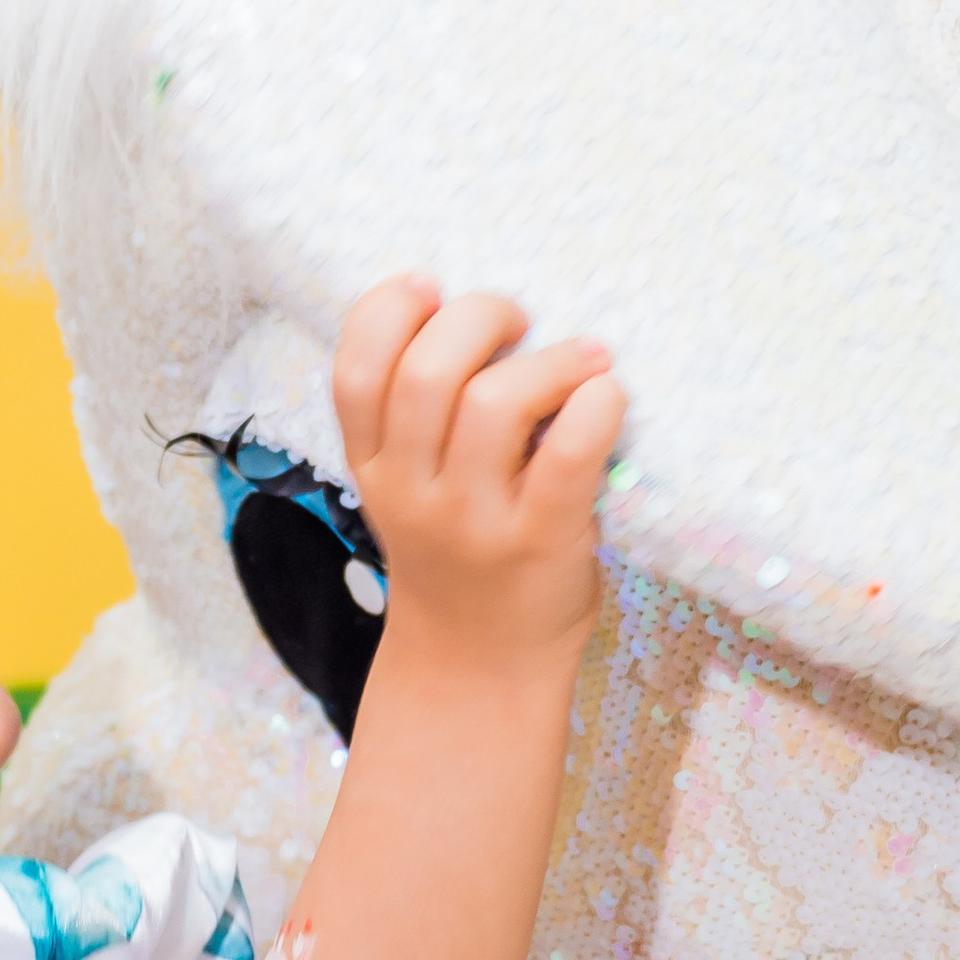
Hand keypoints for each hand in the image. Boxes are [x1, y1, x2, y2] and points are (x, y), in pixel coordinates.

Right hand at [333, 278, 623, 667]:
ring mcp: (476, 521)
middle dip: (480, 317)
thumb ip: (417, 422)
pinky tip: (605, 397)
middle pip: (429, 372)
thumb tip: (474, 314)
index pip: (354, 371)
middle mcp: (414, 493)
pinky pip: (571, 451)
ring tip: (581, 362)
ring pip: (496, 402)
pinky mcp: (541, 541)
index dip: (389, 310)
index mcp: (374, 469)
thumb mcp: (409, 494)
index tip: (432, 290)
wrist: (482, 670)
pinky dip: (596, 405)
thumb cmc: (461, 559)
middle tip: (519, 324)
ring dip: (550, 360)